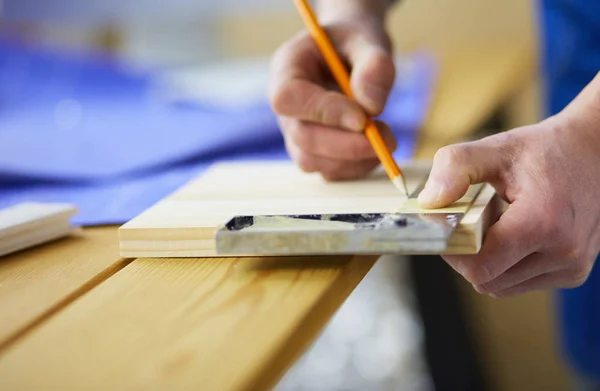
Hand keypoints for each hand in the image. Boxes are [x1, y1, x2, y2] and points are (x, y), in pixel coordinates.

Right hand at [268, 13, 395, 180]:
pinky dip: (357, 167)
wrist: (350, 54)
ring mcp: (296, 132)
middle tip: (387, 138)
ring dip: (353, 159)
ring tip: (386, 138)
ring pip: (313, 161)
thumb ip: (373, 66)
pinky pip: (329, 171)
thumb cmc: (352, 43)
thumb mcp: (367, 39)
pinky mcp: (313, 151)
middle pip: (302, 137)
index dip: (323, 112)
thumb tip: (371, 107)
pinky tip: (377, 149)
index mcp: (286, 68)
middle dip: (346, 145)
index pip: (289, 98)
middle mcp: (285, 106)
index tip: (363, 119)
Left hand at [418, 74, 599, 296]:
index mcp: (543, 223)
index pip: (479, 266)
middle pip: (487, 280)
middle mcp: (563, 253)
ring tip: (495, 224)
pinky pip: (520, 282)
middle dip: (467, 255)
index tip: (447, 226)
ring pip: (502, 286)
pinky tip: (512, 234)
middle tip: (469, 222)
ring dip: (487, 261)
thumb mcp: (496, 149)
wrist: (598, 153)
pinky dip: (505, 264)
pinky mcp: (573, 273)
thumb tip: (429, 202)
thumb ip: (455, 168)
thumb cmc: (544, 150)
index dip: (453, 251)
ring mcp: (572, 267)